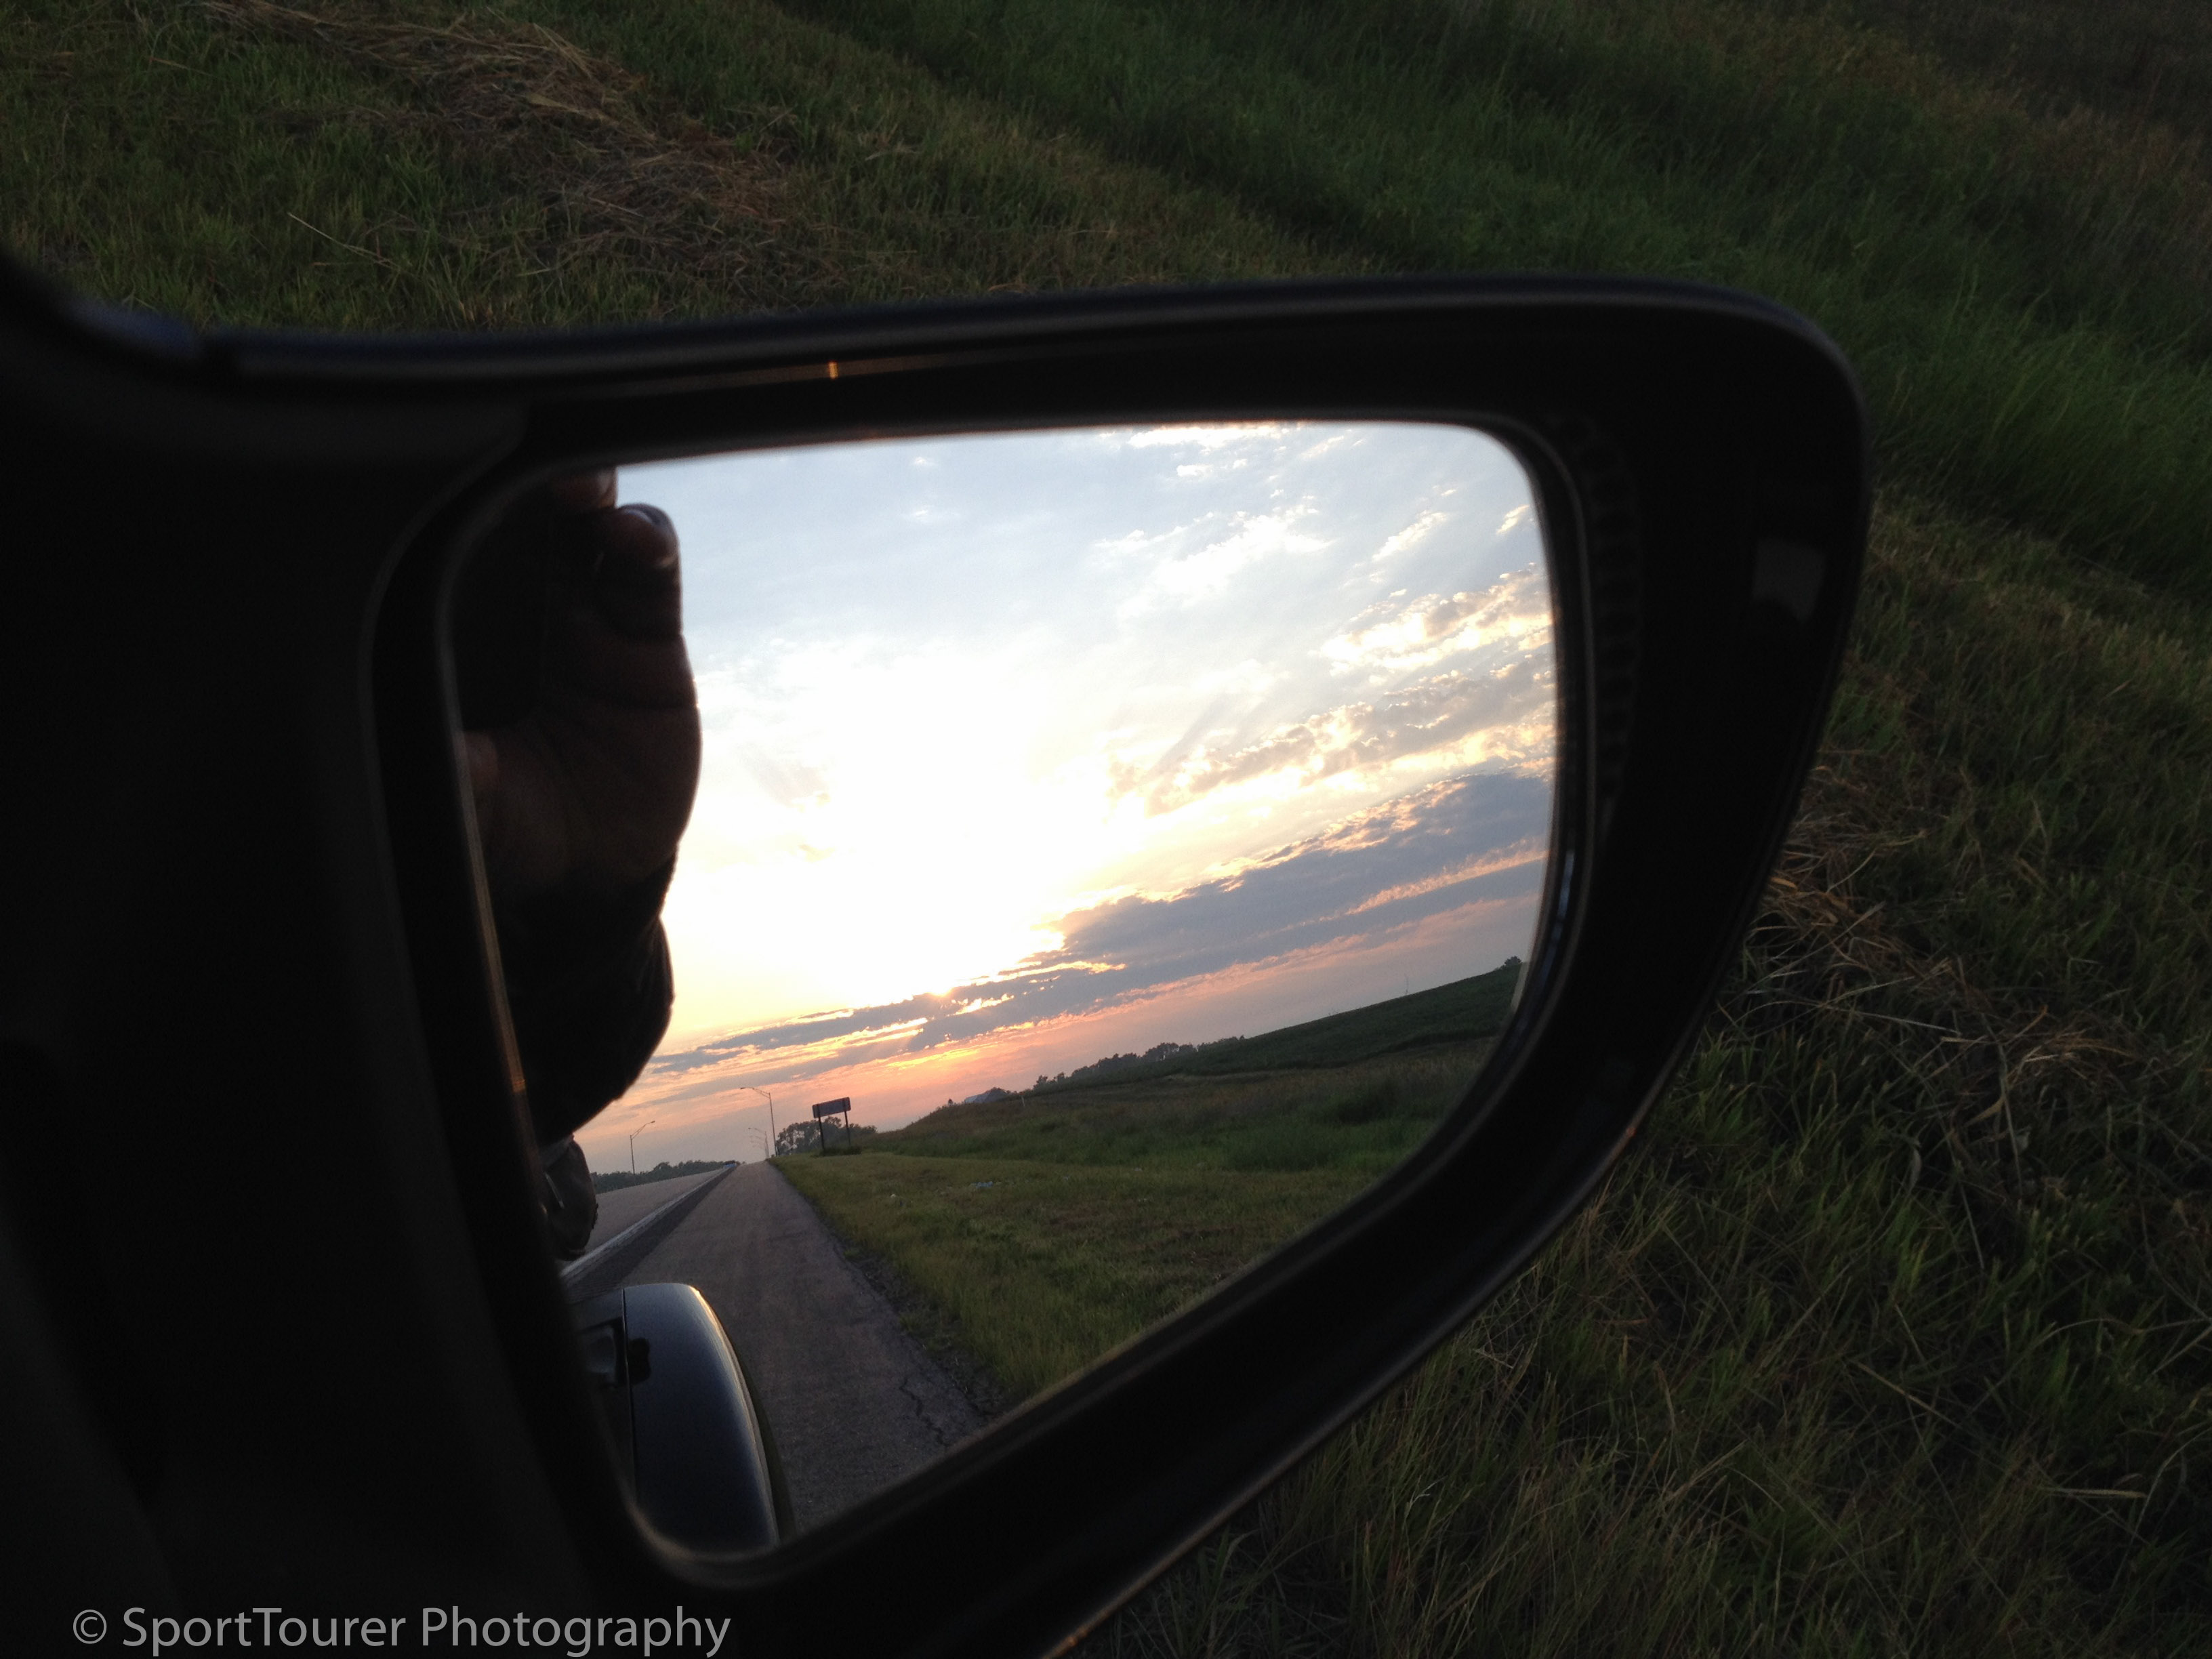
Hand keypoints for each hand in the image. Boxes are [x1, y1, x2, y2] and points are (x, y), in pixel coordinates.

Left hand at [461, 471, 700, 903]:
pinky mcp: (649, 641)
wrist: (593, 874)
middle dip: (527, 475)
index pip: (457, 544)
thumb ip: (451, 771)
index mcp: (460, 632)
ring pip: (591, 527)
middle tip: (528, 469)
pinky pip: (651, 575)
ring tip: (585, 496)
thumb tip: (439, 749)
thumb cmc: (507, 830)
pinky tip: (634, 539)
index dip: (459, 499)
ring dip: (590, 495)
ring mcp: (591, 619)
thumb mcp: (465, 804)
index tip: (451, 476)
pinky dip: (646, 544)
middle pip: (526, 515)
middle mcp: (522, 610)